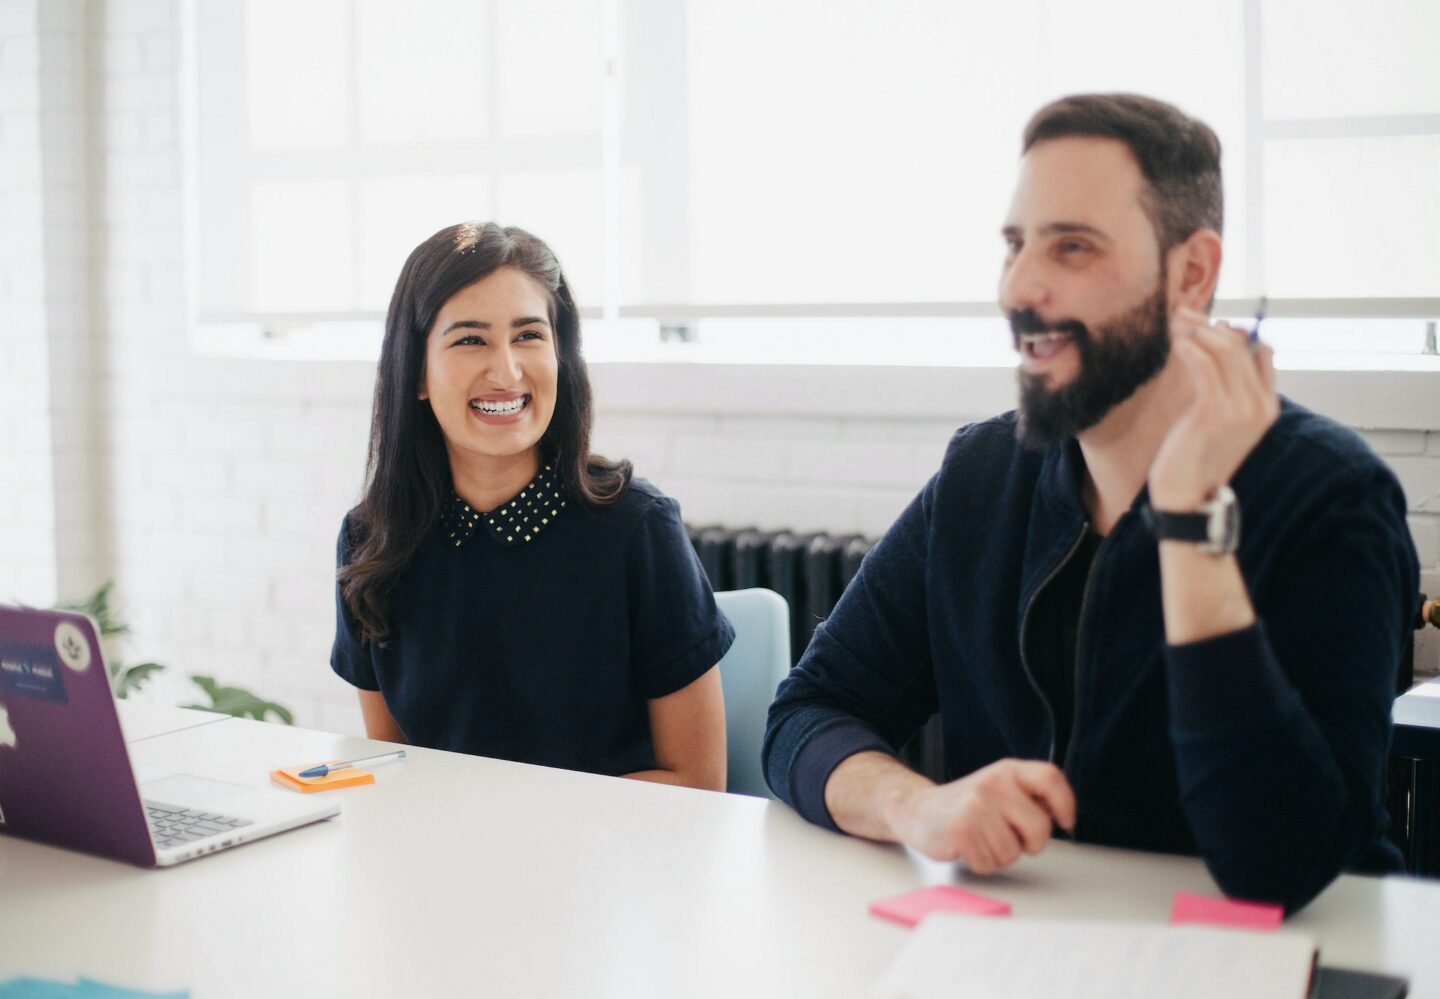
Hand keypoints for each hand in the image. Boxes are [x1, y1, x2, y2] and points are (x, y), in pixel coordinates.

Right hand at [888, 759, 1075, 872]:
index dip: (1065, 802)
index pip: (1050, 778)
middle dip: (1031, 844)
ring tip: (982, 839)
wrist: (918, 810)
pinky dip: (982, 863)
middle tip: (1012, 838)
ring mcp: (976, 807)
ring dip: (1001, 855)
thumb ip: (1029, 797)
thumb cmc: (966, 806)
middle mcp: (993, 784)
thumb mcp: (1000, 789)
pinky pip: (991, 864)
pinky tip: (969, 847)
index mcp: (1007, 771)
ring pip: (1014, 852)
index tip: (1065, 821)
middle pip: (1040, 827)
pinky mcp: (962, 831)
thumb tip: (1059, 812)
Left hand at [1148, 306, 1278, 510]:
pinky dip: (1189, 347)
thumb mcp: (1217, 420)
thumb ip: (1224, 389)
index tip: (1207, 324)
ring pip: (1224, 351)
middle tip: (1182, 313)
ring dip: (1196, 330)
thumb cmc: (1195, 457)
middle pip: (1241, 347)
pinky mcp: (1215, 411)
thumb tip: (1216, 349)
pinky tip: (1176, 342)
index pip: (1261, 353)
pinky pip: (1205, 365)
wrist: (1186, 496)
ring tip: (1174, 322)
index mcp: (1267, 406)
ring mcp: (1241, 409)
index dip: (1235, 332)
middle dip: (1209, 324)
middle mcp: (1260, 405)